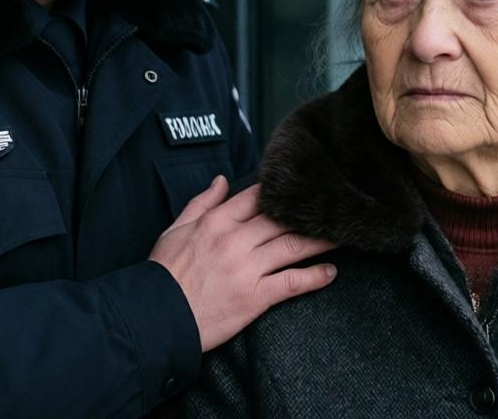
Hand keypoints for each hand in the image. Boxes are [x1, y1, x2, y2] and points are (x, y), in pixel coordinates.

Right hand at [149, 176, 337, 351]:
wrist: (155, 317)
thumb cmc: (163, 275)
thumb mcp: (175, 230)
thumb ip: (202, 203)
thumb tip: (222, 180)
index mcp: (216, 222)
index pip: (257, 197)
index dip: (282, 191)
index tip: (301, 188)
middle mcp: (235, 240)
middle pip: (282, 219)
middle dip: (308, 213)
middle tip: (332, 209)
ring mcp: (247, 268)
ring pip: (292, 246)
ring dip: (320, 240)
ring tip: (341, 235)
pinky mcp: (254, 297)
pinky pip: (291, 282)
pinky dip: (314, 277)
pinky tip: (330, 273)